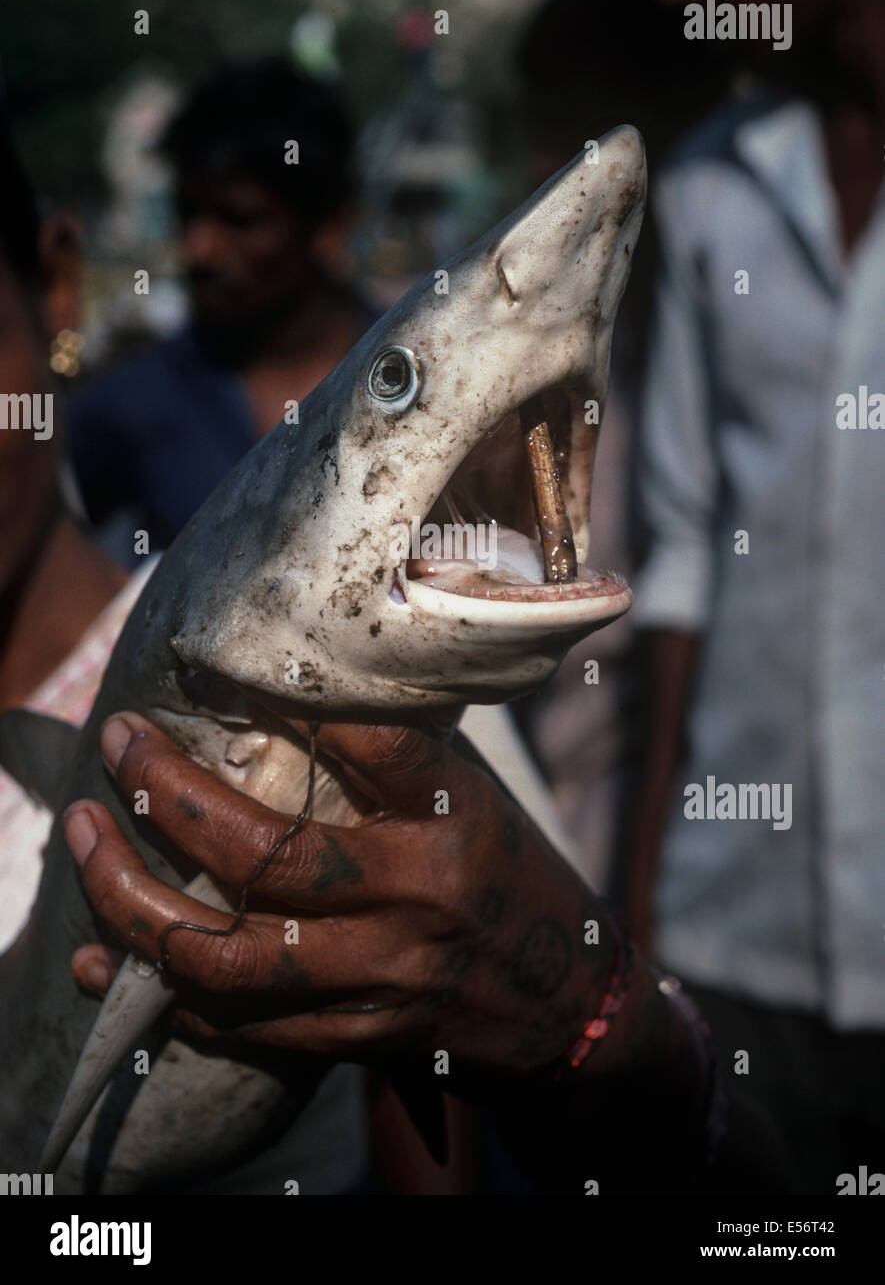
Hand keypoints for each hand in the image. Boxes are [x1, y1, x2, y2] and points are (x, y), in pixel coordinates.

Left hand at [64, 713, 611, 1076]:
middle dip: (170, 797)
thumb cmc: (515, 881)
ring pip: (229, 953)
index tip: (230, 672)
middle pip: (269, 856)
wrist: (569, 1012)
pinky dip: (161, 991)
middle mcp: (416, 903)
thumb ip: (399, 761)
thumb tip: (300, 696)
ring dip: (135, 901)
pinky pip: (239, 1024)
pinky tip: (102, 955)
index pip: (375, 749)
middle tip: (119, 745)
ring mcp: (382, 982)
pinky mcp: (356, 1039)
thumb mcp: (478, 801)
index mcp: (457, 823)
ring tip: (83, 840)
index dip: (299, 706)